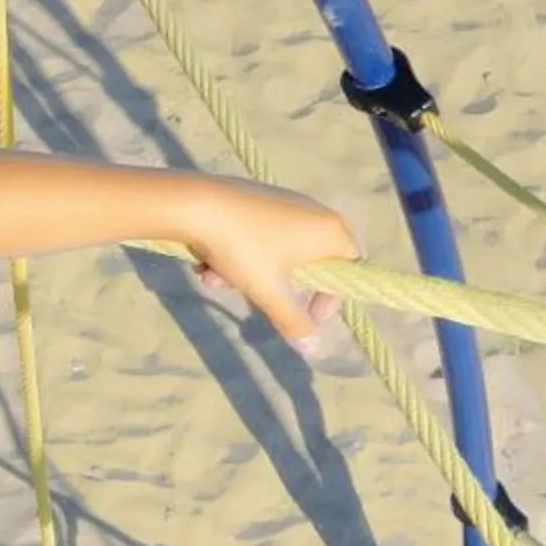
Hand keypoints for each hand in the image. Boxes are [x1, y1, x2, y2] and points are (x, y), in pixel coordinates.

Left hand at [183, 179, 359, 353]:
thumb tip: (313, 348)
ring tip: (216, 279)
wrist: (194, 203)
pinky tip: (208, 264)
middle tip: (254, 296)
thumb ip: (294, 321)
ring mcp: (285, 201)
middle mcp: (314, 211)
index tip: (308, 318)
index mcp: (329, 230)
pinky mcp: (258, 198)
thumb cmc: (243, 248)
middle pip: (309, 263)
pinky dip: (238, 254)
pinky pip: (258, 235)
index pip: (351, 268)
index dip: (332, 299)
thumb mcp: (269, 292)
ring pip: (276, 253)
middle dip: (276, 287)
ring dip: (248, 275)